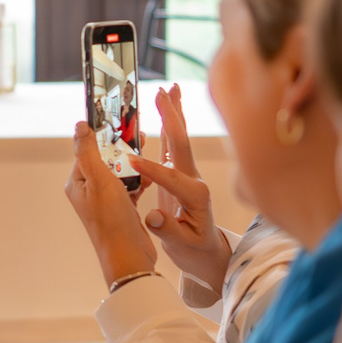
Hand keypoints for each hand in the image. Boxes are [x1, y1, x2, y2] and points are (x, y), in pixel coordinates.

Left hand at [64, 123, 159, 287]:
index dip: (103, 136)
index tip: (119, 121)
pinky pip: (130, 186)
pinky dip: (140, 180)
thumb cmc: (112, 220)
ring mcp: (105, 201)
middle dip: (121, 147)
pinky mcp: (121, 208)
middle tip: (138, 134)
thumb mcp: (100, 180)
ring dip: (132, 163)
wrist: (130, 257)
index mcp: (78, 183)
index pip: (88, 150)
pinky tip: (150, 177)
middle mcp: (88, 191)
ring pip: (120, 172)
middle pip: (105, 159)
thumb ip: (90, 152)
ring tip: (146, 150)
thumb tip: (80, 126)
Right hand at [137, 86, 229, 293]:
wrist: (208, 253)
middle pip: (181, 143)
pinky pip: (173, 145)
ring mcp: (189, 175)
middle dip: (172, 116)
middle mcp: (195, 180)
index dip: (152, 169)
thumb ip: (169, 230)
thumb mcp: (184, 247)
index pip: (172, 177)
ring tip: (169, 89)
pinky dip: (170, 125)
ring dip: (174, 113)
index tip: (132, 161)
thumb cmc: (196, 251)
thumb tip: (154, 217)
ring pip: (179, 138)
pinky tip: (167, 110)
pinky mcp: (181, 174)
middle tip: (164, 92)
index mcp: (196, 196)